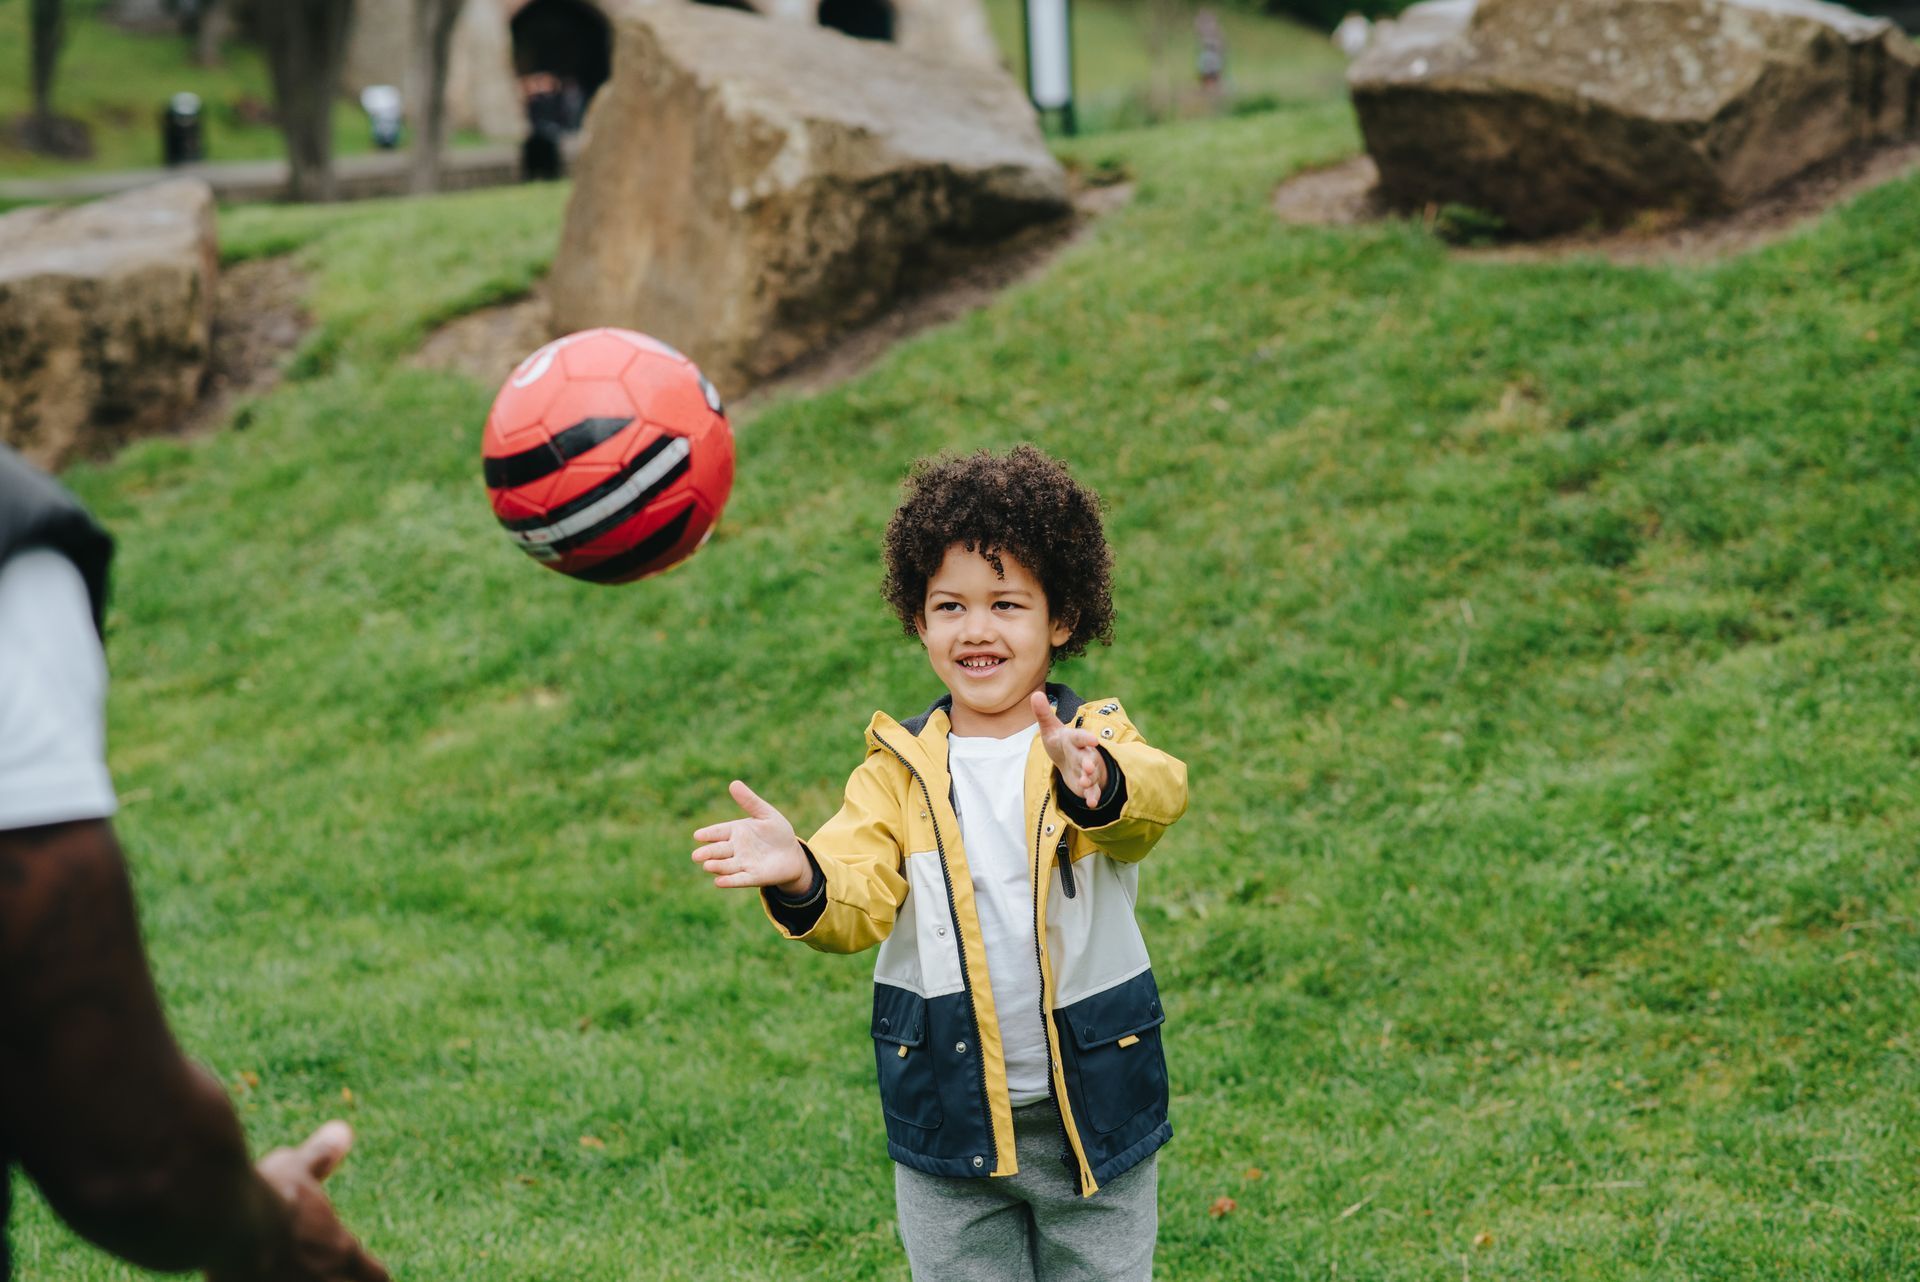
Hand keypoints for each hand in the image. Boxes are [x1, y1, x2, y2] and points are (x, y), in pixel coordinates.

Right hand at [211, 1121, 387, 1281]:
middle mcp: (324, 1281)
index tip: (366, 1271)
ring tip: (295, 1274)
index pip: (376, 1276)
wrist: (224, 1222)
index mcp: (341, 1251)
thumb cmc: (267, 1192)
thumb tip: (343, 1131)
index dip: (371, 1274)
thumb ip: (320, 1157)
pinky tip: (256, 1274)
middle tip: (334, 1274)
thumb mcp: (296, 1167)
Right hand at [692, 781, 810, 894]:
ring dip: (717, 866)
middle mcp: (735, 849)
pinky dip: (729, 881)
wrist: (792, 854)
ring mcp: (742, 864)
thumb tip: (733, 783)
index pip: (718, 831)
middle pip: (718, 850)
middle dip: (708, 853)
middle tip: (697, 856)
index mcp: (735, 831)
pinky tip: (718, 882)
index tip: (697, 835)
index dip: (708, 834)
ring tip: (708, 866)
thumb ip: (750, 801)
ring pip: (726, 866)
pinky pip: (739, 879)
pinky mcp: (752, 877)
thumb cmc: (777, 832)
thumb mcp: (766, 814)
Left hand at [1032, 692, 1108, 808]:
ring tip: (1085, 782)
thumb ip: (1044, 714)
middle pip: (1089, 757)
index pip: (1080, 737)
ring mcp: (1088, 769)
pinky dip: (1093, 795)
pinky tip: (1092, 802)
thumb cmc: (1060, 742)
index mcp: (1074, 739)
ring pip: (1092, 774)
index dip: (1086, 738)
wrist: (1070, 760)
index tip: (1093, 740)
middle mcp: (1084, 754)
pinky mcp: (1088, 784)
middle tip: (1087, 767)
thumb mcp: (1050, 729)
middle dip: (1089, 762)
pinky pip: (1093, 790)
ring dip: (1090, 778)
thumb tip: (1035, 694)